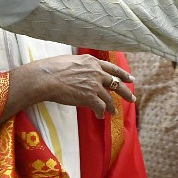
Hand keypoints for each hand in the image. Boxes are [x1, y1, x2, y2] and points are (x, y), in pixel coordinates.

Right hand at [7, 54, 134, 118]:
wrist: (45, 78)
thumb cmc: (51, 69)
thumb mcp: (70, 60)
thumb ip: (80, 65)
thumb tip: (80, 70)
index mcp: (92, 62)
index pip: (112, 68)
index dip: (123, 74)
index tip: (130, 79)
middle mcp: (96, 72)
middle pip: (116, 83)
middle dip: (126, 92)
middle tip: (132, 98)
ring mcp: (94, 85)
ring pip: (109, 98)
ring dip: (112, 106)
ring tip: (114, 112)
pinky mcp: (90, 97)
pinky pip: (100, 107)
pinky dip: (101, 112)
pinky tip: (100, 116)